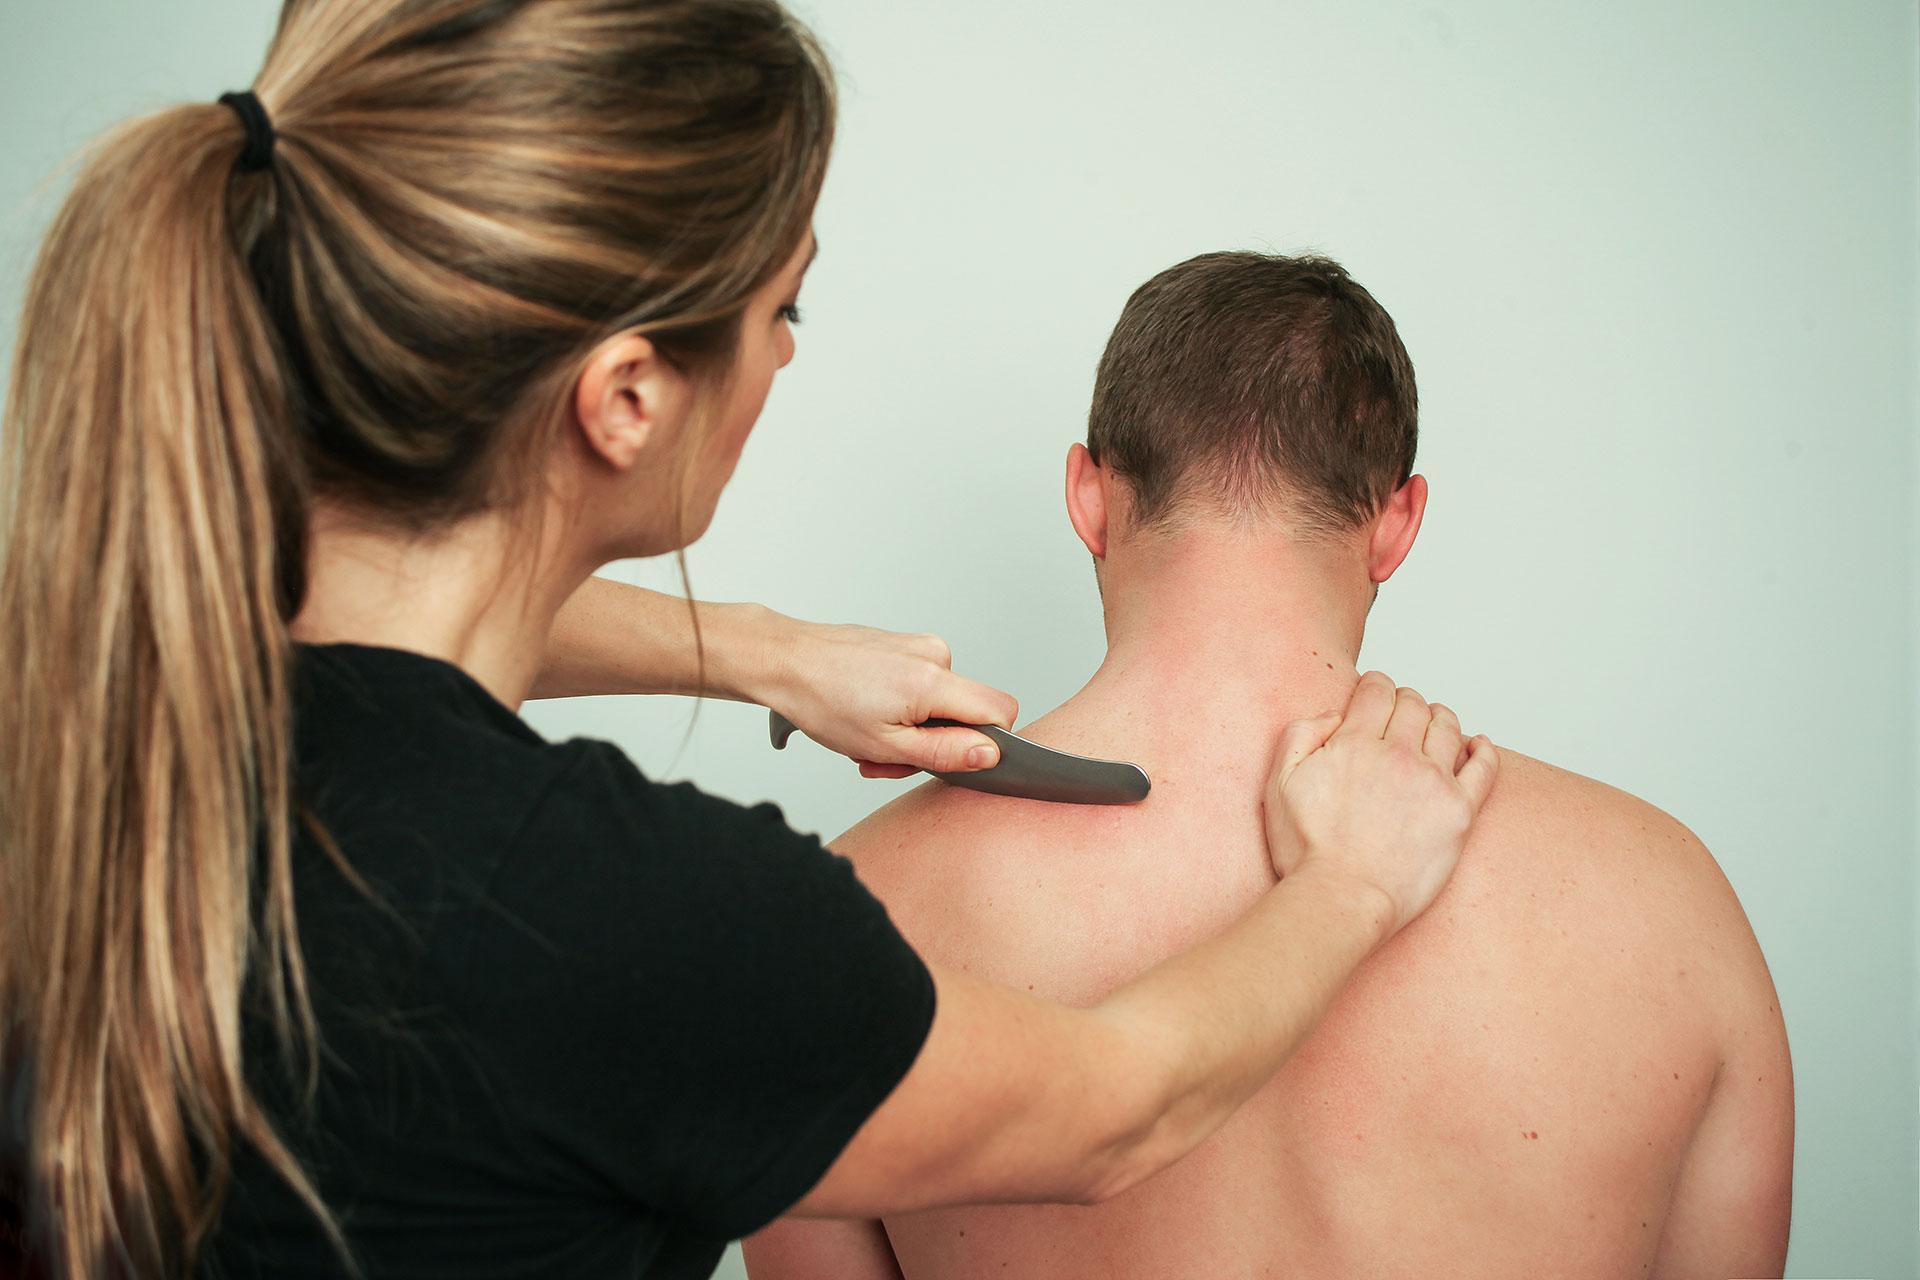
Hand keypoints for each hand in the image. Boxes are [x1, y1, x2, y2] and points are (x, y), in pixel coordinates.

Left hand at [761, 617, 1018, 777]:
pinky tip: (866, 711)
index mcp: (934, 679)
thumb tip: (991, 754)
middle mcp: (934, 654)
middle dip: (933, 742)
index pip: (1001, 710)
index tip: (946, 756)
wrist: (783, 662)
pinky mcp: (902, 644)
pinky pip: (921, 684)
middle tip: (888, 756)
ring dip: (910, 727)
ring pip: (940, 702)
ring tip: (868, 733)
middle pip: (966, 712)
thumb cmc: (821, 701)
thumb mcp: (884, 745)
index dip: (984, 742)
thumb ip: (945, 752)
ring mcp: (917, 645)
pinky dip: (899, 706)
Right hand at [1263, 671, 1498, 936]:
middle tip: (1401, 709)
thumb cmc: (1306, 851)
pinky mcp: (1459, 812)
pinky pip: (1485, 766)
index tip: (1375, 689)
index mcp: (1354, 743)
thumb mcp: (1279, 782)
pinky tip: (1477, 743)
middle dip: (1405, 699)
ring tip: (1434, 722)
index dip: (1376, 684)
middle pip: (1413, 704)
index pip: (1377, 691)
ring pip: (1448, 727)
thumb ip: (1301, 734)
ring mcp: (1433, 782)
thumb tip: (1336, 714)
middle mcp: (1398, 755)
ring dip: (1439, 717)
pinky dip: (1483, 748)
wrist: (1341, 899)